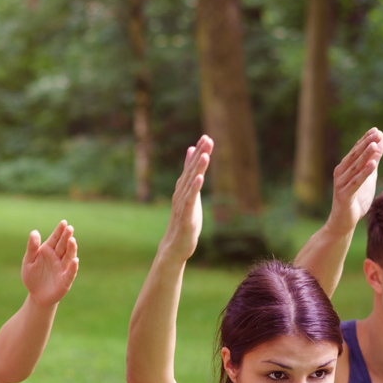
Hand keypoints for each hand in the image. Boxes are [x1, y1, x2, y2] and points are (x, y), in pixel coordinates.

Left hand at [22, 220, 78, 306]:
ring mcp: (63, 268)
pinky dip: (73, 267)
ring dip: (71, 249)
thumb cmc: (32, 276)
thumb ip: (32, 247)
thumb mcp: (28, 261)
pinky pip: (70, 273)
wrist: (36, 295)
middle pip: (63, 246)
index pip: (55, 238)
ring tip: (72, 240)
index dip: (60, 231)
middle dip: (67, 237)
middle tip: (70, 228)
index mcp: (48, 250)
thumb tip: (34, 231)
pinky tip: (75, 260)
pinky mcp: (65, 281)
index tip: (63, 222)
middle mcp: (58, 257)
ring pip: (69, 257)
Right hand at [163, 137, 212, 259]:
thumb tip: (192, 162)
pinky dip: (194, 188)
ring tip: (205, 155)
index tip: (206, 137)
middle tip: (208, 139)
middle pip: (191, 171)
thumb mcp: (190, 197)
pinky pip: (189, 200)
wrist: (174, 246)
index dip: (198, 152)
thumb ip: (191, 178)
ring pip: (190, 183)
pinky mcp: (185, 216)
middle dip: (200, 155)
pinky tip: (199, 178)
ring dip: (197, 169)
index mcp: (183, 189)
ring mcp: (182, 204)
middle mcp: (181, 193)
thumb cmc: (183, 221)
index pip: (191, 167)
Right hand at [328, 128, 382, 232]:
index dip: (365, 140)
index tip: (376, 130)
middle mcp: (340, 173)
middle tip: (376, 132)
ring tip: (374, 144)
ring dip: (365, 155)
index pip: (356, 150)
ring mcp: (341, 184)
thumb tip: (380, 142)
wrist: (343, 222)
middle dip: (366, 144)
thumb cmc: (355, 199)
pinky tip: (373, 164)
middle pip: (355, 156)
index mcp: (345, 168)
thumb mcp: (368, 177)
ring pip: (355, 167)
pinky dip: (364, 173)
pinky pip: (356, 182)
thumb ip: (373, 161)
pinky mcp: (344, 195)